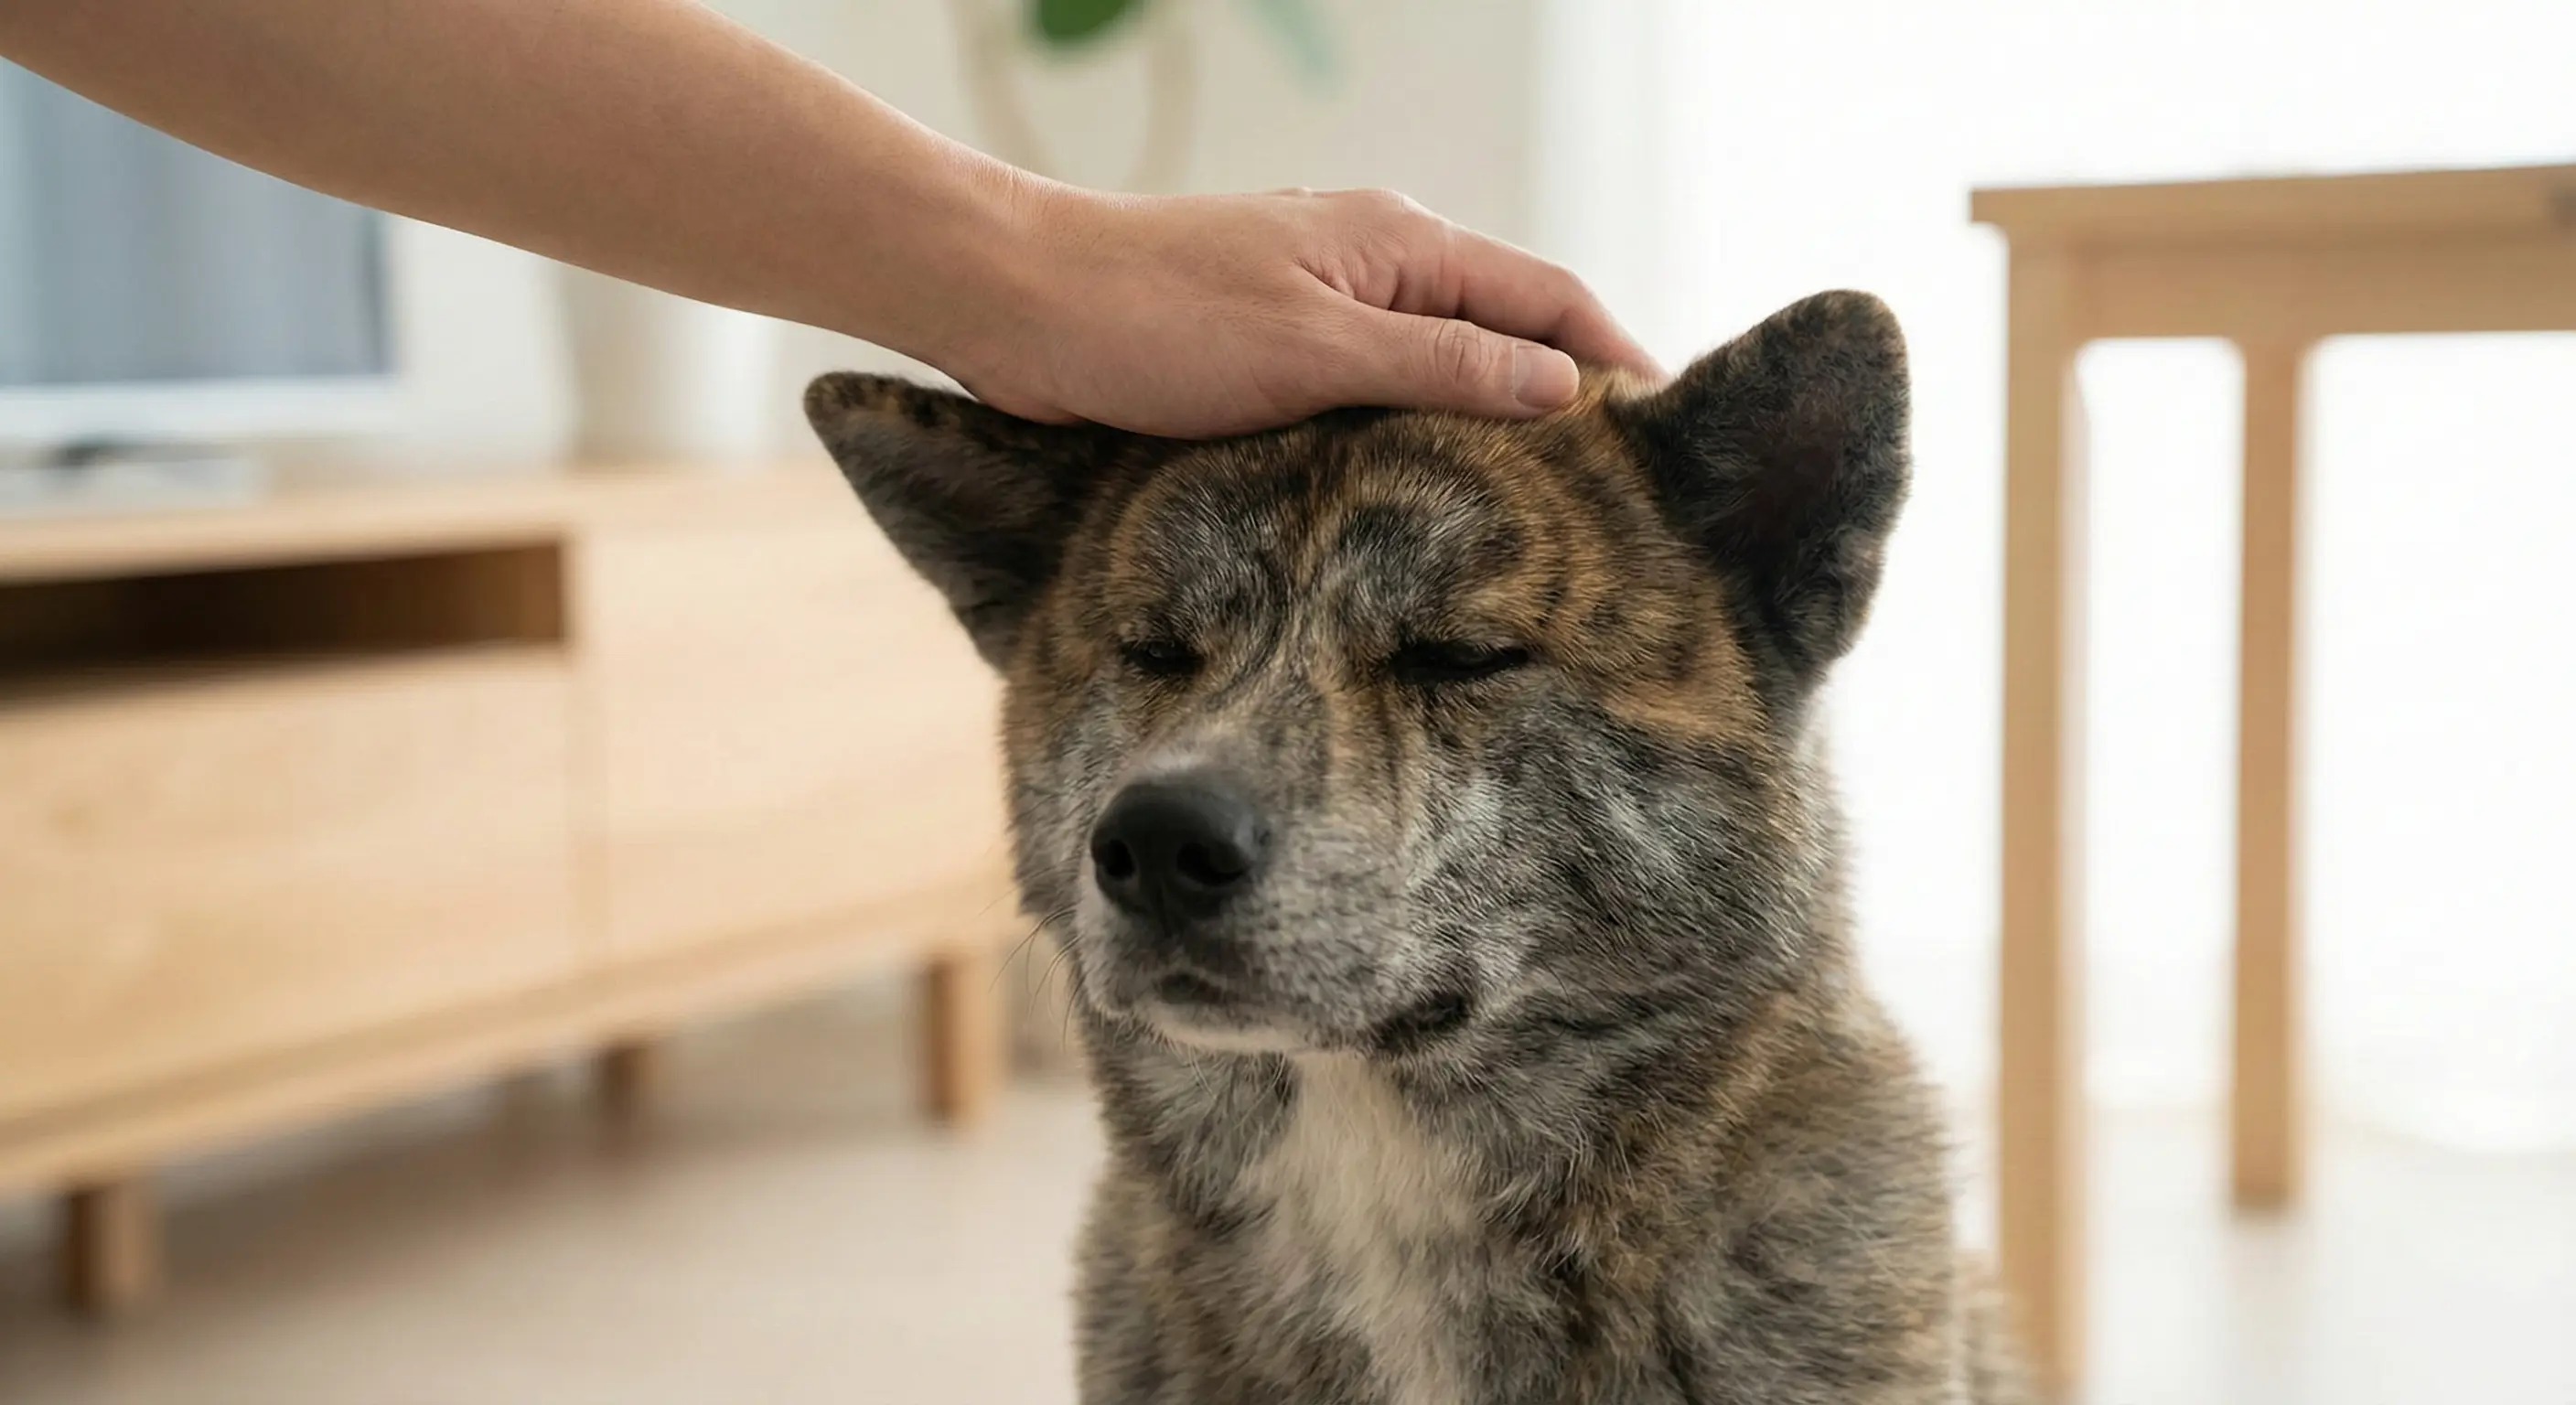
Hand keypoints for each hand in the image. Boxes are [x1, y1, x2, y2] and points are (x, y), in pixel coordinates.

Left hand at [938, 184, 1664, 437]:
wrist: (1020, 305)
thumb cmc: (1155, 318)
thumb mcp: (1314, 350)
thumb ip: (1441, 367)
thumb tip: (1560, 391)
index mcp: (1401, 243)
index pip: (1550, 297)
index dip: (1618, 360)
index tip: (1668, 431)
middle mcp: (1375, 263)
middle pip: (1508, 327)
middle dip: (1568, 396)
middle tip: (1623, 488)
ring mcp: (1326, 305)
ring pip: (1444, 364)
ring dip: (1494, 420)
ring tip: (1546, 504)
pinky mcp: (1277, 349)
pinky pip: (1381, 389)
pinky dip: (1423, 432)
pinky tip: (1432, 491)